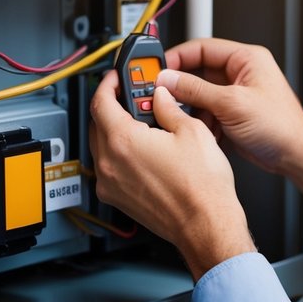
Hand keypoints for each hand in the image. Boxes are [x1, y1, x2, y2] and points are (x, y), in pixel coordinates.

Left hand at [89, 70, 255, 279]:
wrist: (206, 224)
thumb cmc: (201, 187)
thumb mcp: (191, 131)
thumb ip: (169, 108)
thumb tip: (162, 97)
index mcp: (123, 141)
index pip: (100, 101)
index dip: (108, 83)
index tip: (115, 77)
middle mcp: (109, 165)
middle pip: (97, 123)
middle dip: (112, 105)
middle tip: (132, 96)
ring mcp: (111, 185)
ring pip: (101, 146)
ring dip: (114, 129)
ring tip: (142, 123)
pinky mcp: (118, 199)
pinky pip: (109, 168)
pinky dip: (119, 153)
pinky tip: (143, 149)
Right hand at [159, 38, 302, 201]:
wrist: (294, 155)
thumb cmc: (281, 125)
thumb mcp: (232, 103)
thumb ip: (197, 90)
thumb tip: (169, 79)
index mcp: (246, 59)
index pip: (202, 48)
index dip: (178, 57)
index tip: (158, 69)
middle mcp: (240, 74)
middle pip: (197, 72)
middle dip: (180, 86)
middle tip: (160, 94)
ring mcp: (234, 95)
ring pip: (198, 95)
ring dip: (189, 107)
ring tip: (180, 116)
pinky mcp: (231, 114)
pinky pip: (205, 112)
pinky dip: (198, 122)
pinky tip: (197, 130)